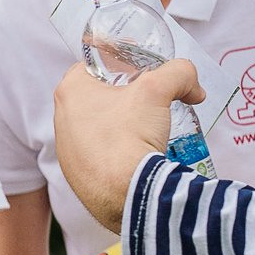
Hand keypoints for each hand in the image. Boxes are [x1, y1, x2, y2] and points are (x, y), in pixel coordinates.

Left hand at [52, 60, 203, 231]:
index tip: (143, 66)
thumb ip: (179, 74)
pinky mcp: (78, 174)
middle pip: (100, 94)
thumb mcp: (158, 91)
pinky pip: (100, 153)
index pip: (96, 63)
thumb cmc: (130, 137)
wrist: (127, 195)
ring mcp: (68, 150)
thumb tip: (193, 86)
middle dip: (127, 94)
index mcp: (70, 91)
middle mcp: (62, 119)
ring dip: (124, 123)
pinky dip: (119, 149)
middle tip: (152, 98)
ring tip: (150, 128)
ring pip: (100, 125)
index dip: (123, 60)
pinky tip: (139, 153)